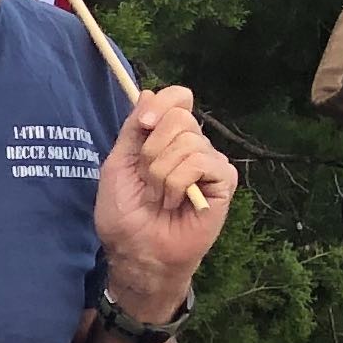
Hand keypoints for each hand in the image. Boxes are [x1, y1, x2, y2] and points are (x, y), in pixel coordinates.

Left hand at [94, 83, 235, 313]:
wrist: (137, 249)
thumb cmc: (125, 213)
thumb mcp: (118, 163)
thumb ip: (134, 129)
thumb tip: (150, 93)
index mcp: (167, 138)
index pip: (178, 98)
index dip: (160, 107)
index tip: (142, 127)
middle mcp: (192, 145)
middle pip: (179, 118)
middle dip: (151, 152)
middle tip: (147, 181)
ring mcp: (210, 161)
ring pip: (186, 143)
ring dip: (160, 175)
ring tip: (159, 198)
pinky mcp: (224, 180)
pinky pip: (200, 162)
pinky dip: (178, 184)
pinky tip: (176, 202)